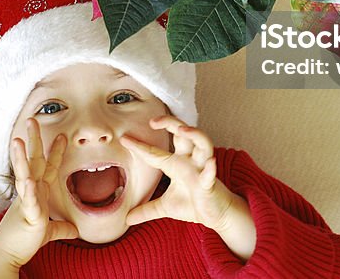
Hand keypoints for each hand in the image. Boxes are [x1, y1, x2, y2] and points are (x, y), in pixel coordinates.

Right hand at [0, 119, 77, 273]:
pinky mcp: (26, 216)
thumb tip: (75, 230)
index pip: (48, 167)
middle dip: (34, 141)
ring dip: (21, 157)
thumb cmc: (23, 241)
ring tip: (18, 140)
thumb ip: (61, 228)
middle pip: (33, 162)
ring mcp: (26, 202)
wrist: (5, 255)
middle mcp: (30, 193)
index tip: (62, 136)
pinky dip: (28, 190)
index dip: (56, 151)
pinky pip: (28, 201)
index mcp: (37, 193)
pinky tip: (28, 180)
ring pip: (24, 175)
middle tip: (33, 120)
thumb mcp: (48, 231)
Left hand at [120, 116, 254, 259]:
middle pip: (183, 135)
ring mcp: (201, 170)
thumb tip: (127, 219)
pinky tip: (210, 162)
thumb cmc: (193, 205)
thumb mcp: (164, 208)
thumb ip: (146, 210)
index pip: (155, 152)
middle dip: (171, 123)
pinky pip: (211, 173)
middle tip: (153, 120)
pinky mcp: (211, 184)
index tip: (124, 139)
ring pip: (203, 144)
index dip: (140, 145)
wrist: (216, 216)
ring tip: (183, 129)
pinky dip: (210, 168)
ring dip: (194, 134)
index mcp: (176, 165)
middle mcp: (189, 162)